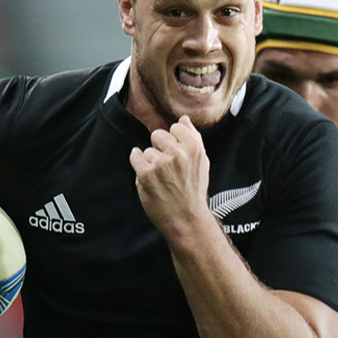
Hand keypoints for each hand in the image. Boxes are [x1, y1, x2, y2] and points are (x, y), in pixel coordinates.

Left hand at [129, 116, 211, 234]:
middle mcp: (177, 153)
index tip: (176, 156)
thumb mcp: (202, 162)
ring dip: (151, 162)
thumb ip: (193, 138)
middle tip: (167, 169)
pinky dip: (138, 163)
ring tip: (161, 179)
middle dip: (160, 149)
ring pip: (147, 150)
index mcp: (194, 148)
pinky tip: (147, 175)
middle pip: (158, 135)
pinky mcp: (146, 174)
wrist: (186, 218)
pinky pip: (135, 156)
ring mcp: (161, 163)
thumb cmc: (193, 191)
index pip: (176, 127)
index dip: (174, 141)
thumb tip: (184, 118)